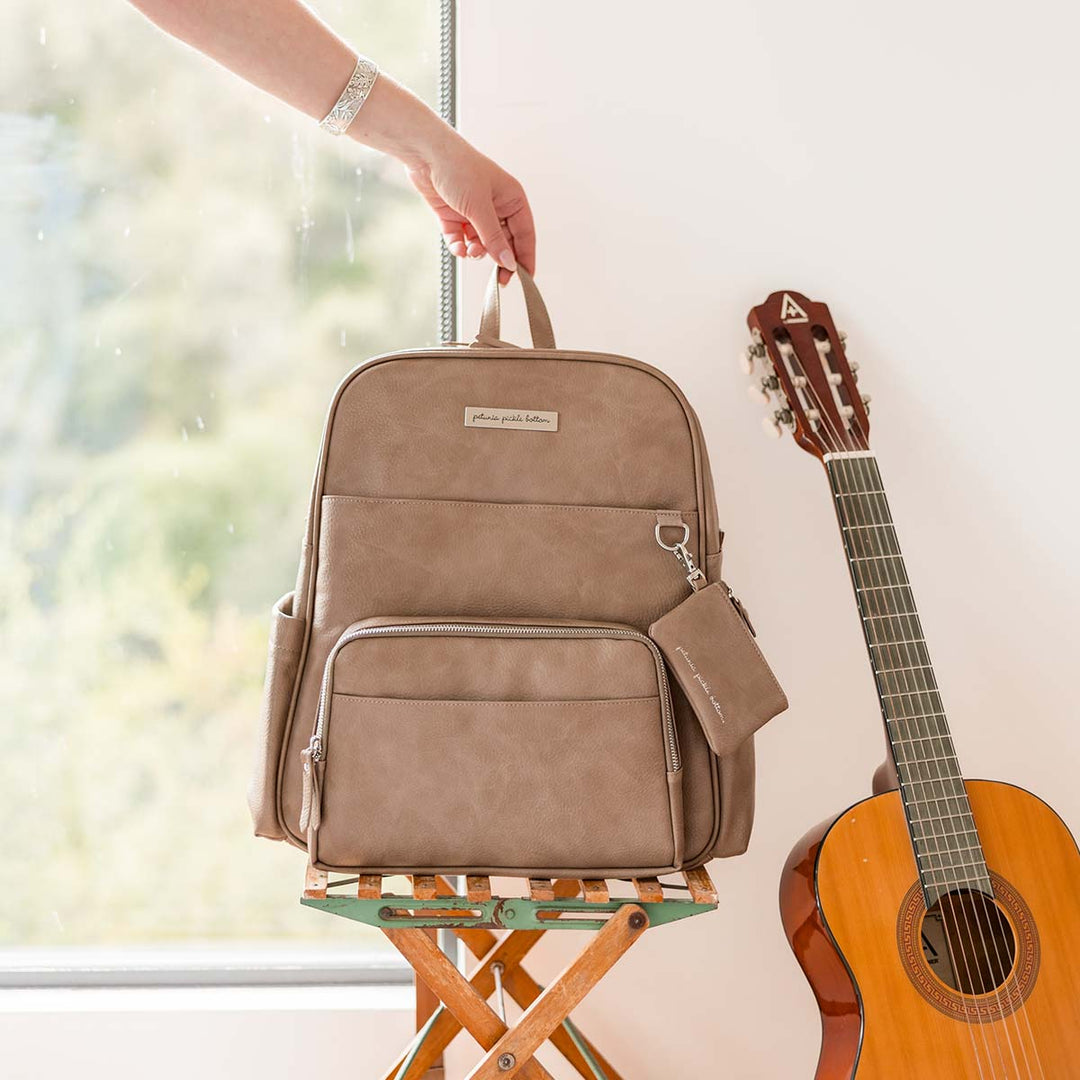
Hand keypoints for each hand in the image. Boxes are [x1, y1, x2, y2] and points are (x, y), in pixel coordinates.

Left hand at [405, 134, 535, 285]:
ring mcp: (474, 212)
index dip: (525, 257)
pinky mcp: (454, 216)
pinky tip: (457, 247)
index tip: (525, 279)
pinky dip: (459, 246)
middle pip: (503, 242)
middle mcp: (496, 207)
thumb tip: (509, 263)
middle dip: (498, 258)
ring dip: (476, 251)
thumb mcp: (480, 207)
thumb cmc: (459, 168)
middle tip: (498, 279)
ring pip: (481, 243)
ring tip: (470, 250)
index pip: (525, 235)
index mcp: (512, 199)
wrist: (425, 153)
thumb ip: (494, 238)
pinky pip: (461, 239)